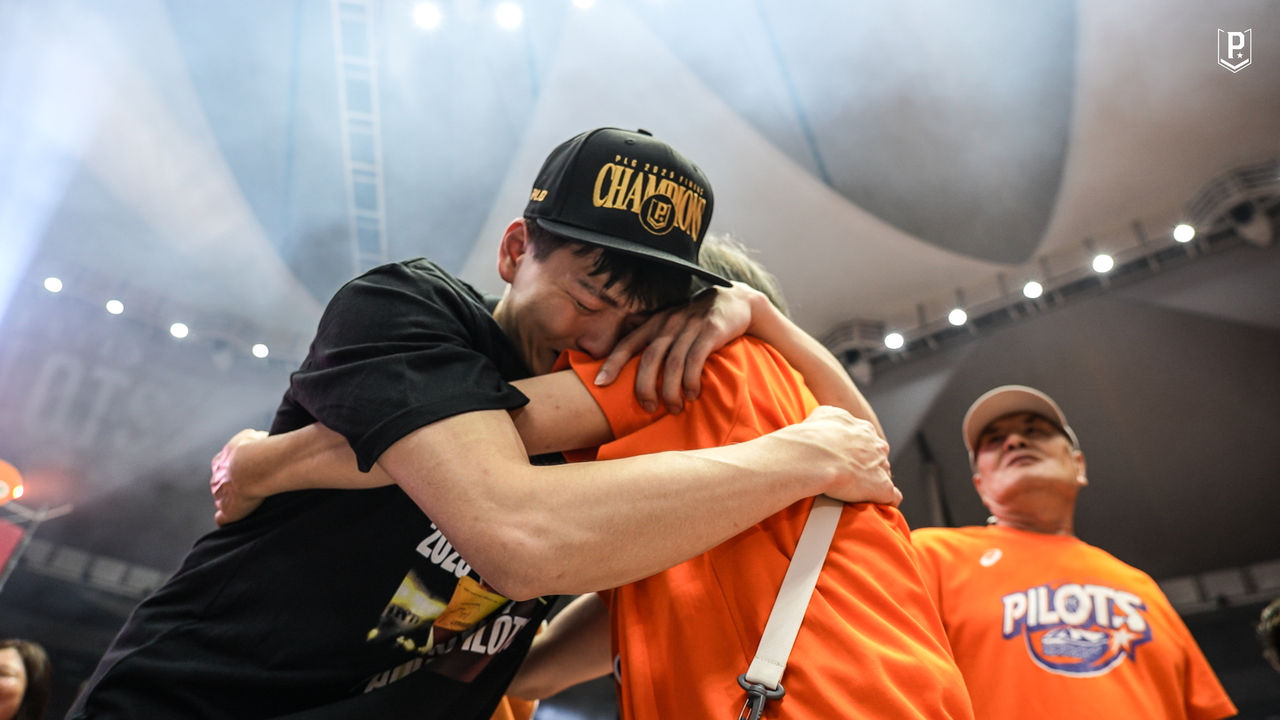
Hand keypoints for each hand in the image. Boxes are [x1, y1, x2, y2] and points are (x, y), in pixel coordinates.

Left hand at [211, 428, 267, 524]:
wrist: (252, 465)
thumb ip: (253, 440)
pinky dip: (226, 519)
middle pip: (220, 484)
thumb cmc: (255, 450)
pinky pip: (222, 519)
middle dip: (231, 485)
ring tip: (248, 502)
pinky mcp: (227, 511)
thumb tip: (261, 439)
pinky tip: (235, 519)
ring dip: (231, 501)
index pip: (223, 465)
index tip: (246, 469)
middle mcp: (217, 478)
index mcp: (222, 461)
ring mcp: (220, 495)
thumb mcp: (253, 436)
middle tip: (249, 486)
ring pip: (221, 500)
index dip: (233, 468)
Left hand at [594, 282, 761, 413]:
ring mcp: (690, 326)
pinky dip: (691, 380)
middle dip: (644, 386)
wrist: (734, 301)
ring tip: (673, 408)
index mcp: (655, 323)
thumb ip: (655, 345)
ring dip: (671, 390)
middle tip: (647, 408)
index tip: (599, 384)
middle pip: (650, 357)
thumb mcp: (672, 327)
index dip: (612, 363)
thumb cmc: (697, 323)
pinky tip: (692, 394)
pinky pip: (696, 359)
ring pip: (673, 362)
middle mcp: (669, 323)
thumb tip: (636, 378)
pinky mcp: (711, 330)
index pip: (628, 343)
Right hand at [774, 406, 898, 505]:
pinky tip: (874, 504)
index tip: (845, 459)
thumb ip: (832, 417)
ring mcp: (881, 467)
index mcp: (864, 429)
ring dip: (873, 483)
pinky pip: (892, 496)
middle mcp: (877, 446)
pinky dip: (885, 501)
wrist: (814, 456)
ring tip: (854, 492)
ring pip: (884, 475)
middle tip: (847, 475)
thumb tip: (827, 423)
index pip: (867, 441)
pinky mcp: (882, 487)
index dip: (857, 451)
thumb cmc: (813, 437)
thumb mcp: (823, 414)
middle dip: (867, 466)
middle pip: (878, 458)